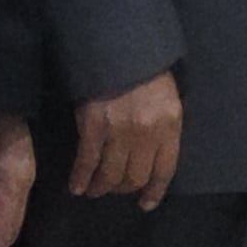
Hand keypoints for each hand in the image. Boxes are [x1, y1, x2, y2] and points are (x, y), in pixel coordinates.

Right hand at [70, 69, 185, 206]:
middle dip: (124, 189)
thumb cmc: (146, 66)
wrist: (118, 42)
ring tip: (94, 191)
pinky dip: (81, 178)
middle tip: (114, 189)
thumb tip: (155, 153)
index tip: (145, 204)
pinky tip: (76, 186)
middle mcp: (147, 134)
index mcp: (170, 124)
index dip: (154, 191)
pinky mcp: (93, 126)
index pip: (164, 169)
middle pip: (135, 176)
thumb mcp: (167, 96)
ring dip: (101, 188)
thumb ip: (164, 125)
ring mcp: (119, 131)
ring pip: (111, 175)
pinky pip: (88, 161)